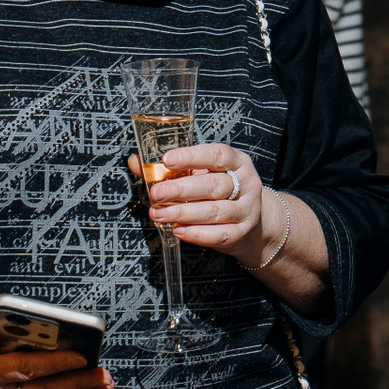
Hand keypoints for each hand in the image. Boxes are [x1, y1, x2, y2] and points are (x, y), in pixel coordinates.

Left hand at [129, 143, 282, 267]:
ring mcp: (246, 210)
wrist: (251, 222)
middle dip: (181, 189)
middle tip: (157, 193)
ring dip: (183, 213)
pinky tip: (178, 230)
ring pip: (214, 212)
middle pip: (214, 185)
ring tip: (159, 213)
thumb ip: (170, 169)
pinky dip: (196, 233)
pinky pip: (218, 234)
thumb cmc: (219, 192)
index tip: (167, 160)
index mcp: (237, 162)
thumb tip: (136, 162)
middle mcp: (246, 184)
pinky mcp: (241, 233)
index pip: (217, 154)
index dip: (192, 157)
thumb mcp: (201, 175)